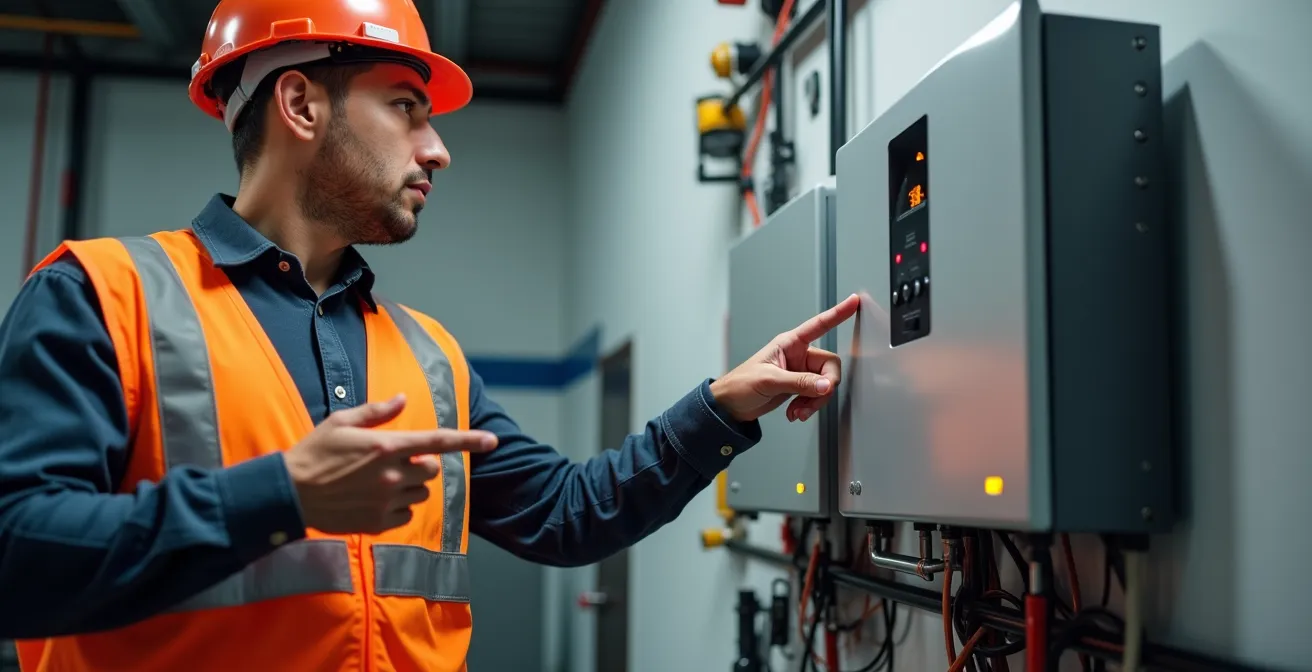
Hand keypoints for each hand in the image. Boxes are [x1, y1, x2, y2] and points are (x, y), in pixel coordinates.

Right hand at [283, 394, 497, 534]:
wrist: (289, 493)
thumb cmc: (314, 453)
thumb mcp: (342, 422)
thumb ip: (377, 412)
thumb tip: (403, 399)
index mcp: (386, 446)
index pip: (437, 442)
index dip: (468, 440)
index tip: (492, 441)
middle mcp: (391, 474)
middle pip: (432, 469)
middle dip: (422, 463)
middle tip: (395, 460)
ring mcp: (386, 501)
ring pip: (421, 491)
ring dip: (410, 484)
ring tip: (379, 480)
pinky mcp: (379, 522)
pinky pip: (406, 513)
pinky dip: (399, 505)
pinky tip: (375, 499)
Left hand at [710, 293, 859, 422]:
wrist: (730, 407)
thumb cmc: (740, 385)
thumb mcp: (770, 381)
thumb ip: (800, 383)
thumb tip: (826, 385)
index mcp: (789, 343)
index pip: (819, 325)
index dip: (838, 313)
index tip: (853, 301)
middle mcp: (798, 355)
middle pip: (830, 366)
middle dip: (824, 386)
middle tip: (812, 399)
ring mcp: (800, 372)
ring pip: (825, 384)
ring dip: (814, 401)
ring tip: (798, 411)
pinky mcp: (799, 388)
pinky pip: (817, 395)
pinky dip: (809, 406)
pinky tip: (795, 412)